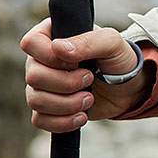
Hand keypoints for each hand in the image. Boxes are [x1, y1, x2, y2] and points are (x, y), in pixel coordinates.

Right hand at [19, 19, 149, 131]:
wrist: (128, 86)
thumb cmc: (117, 58)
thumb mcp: (112, 43)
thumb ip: (88, 41)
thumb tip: (58, 48)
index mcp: (51, 36)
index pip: (30, 43)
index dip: (50, 56)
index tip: (76, 62)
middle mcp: (41, 61)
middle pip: (33, 76)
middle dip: (66, 83)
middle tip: (89, 78)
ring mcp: (42, 86)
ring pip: (35, 100)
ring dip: (67, 104)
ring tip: (89, 98)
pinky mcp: (48, 108)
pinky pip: (39, 120)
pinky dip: (62, 122)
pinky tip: (82, 116)